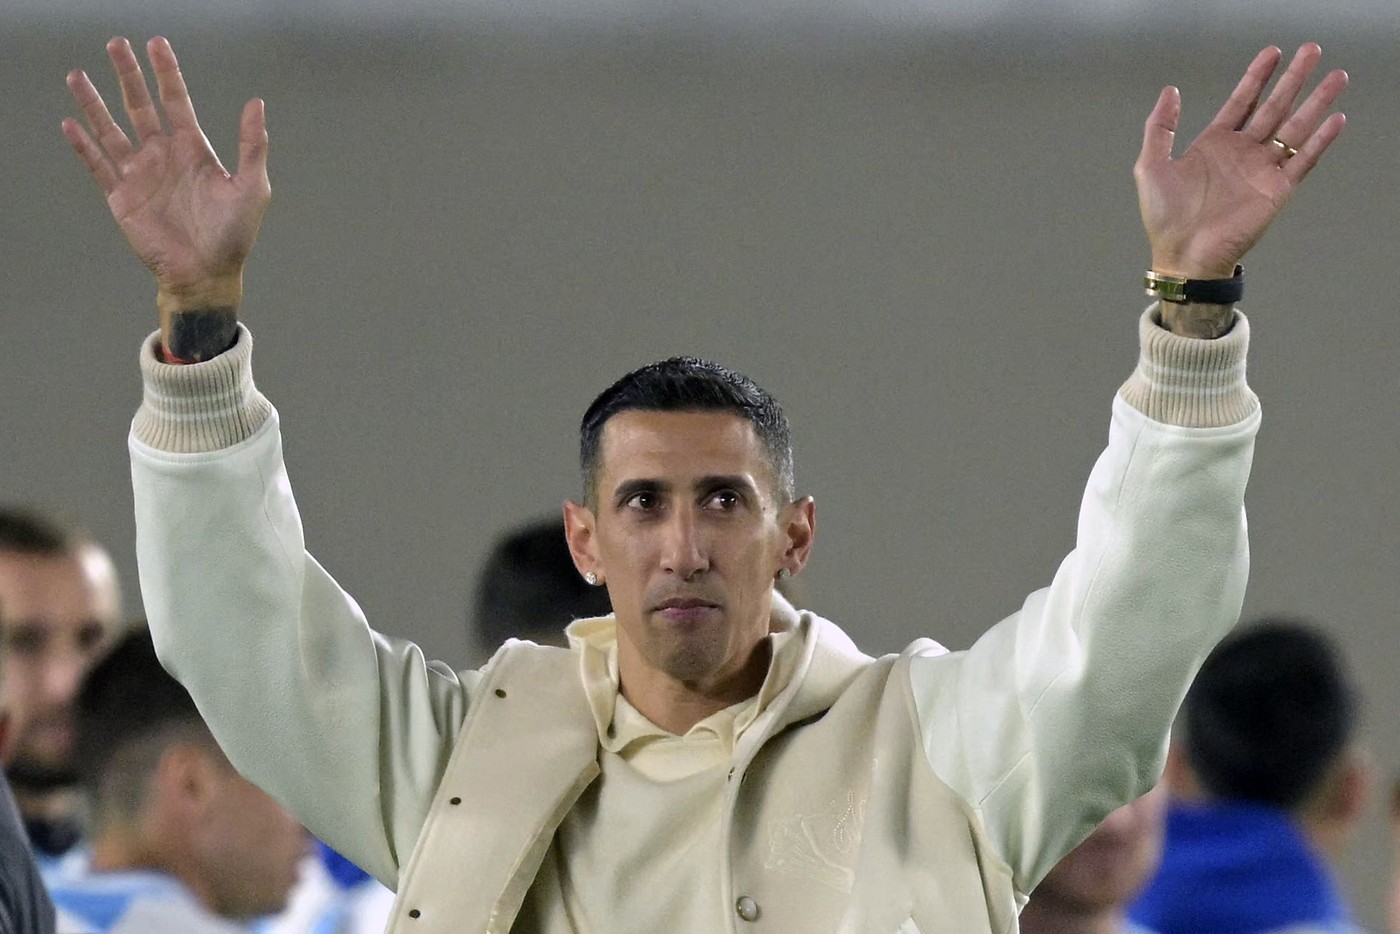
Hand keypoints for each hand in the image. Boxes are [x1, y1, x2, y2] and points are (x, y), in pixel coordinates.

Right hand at [63, 37, 269, 324]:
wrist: (207, 273)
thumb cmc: (234, 234)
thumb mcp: (251, 186)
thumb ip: (251, 145)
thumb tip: (257, 102)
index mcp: (193, 149)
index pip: (176, 100)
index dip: (166, 72)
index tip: (156, 43)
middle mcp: (163, 156)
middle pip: (140, 106)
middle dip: (127, 75)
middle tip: (115, 43)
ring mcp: (141, 175)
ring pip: (112, 130)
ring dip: (95, 104)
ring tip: (77, 76)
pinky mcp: (122, 197)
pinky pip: (98, 166)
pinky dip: (84, 146)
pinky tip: (70, 124)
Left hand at [1135, 44, 1346, 279]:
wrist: (1183, 255)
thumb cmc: (1164, 217)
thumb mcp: (1150, 166)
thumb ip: (1160, 128)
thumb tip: (1170, 90)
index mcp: (1214, 144)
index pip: (1242, 102)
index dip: (1257, 77)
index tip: (1272, 53)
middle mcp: (1242, 153)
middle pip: (1274, 107)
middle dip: (1292, 79)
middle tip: (1311, 50)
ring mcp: (1261, 170)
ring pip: (1294, 127)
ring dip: (1315, 102)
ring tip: (1335, 76)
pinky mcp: (1277, 190)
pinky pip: (1303, 160)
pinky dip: (1319, 140)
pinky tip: (1334, 119)